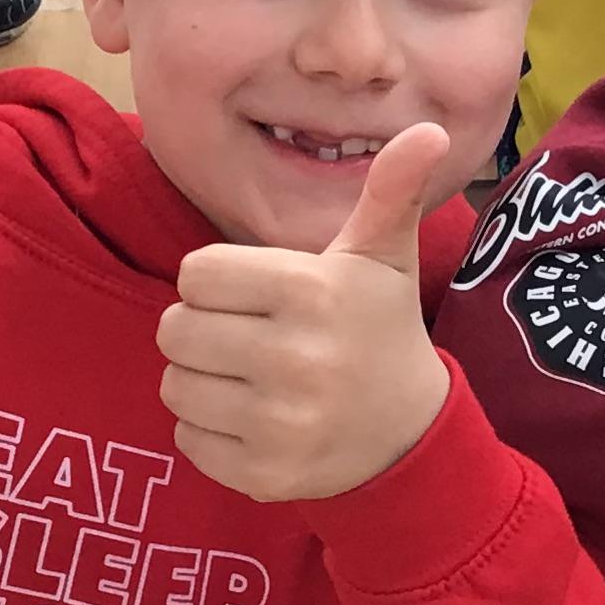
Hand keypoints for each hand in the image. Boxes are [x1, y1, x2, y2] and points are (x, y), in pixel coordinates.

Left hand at [154, 125, 453, 501]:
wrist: (408, 435)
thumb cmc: (378, 329)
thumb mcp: (382, 257)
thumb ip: (389, 191)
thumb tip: (430, 130)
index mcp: (311, 292)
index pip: (195, 274)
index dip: (216, 283)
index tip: (255, 296)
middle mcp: (295, 359)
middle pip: (174, 330)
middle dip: (202, 331)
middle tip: (247, 339)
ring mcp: (280, 423)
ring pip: (175, 385)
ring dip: (200, 381)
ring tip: (247, 379)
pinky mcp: (264, 475)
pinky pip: (187, 440)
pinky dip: (208, 431)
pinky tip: (252, 420)